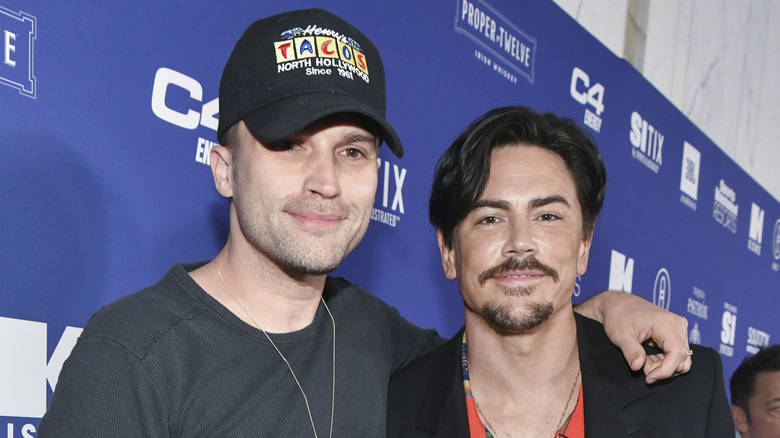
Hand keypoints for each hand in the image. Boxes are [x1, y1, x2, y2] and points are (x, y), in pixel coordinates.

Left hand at [575, 290, 691, 383]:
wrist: (617, 304)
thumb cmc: (617, 316)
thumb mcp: (620, 335)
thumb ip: (631, 351)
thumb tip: (638, 367)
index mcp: (666, 323)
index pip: (677, 354)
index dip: (665, 370)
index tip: (648, 377)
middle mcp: (678, 324)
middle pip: (682, 358)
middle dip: (662, 369)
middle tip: (641, 365)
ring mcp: (679, 327)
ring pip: (682, 358)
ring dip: (663, 366)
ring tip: (643, 359)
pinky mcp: (676, 332)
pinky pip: (677, 354)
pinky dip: (664, 360)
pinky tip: (648, 356)